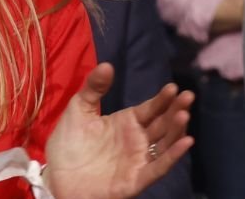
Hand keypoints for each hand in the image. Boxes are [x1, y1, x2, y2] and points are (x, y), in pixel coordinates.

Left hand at [43, 64, 192, 198]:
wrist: (56, 176)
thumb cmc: (69, 143)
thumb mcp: (79, 109)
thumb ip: (93, 88)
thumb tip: (107, 65)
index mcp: (127, 122)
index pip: (150, 109)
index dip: (162, 99)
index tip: (172, 87)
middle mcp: (137, 140)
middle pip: (162, 124)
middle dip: (176, 110)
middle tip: (188, 96)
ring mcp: (138, 160)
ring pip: (164, 144)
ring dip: (176, 130)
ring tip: (184, 114)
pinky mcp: (136, 179)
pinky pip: (158, 168)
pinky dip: (173, 156)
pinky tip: (185, 142)